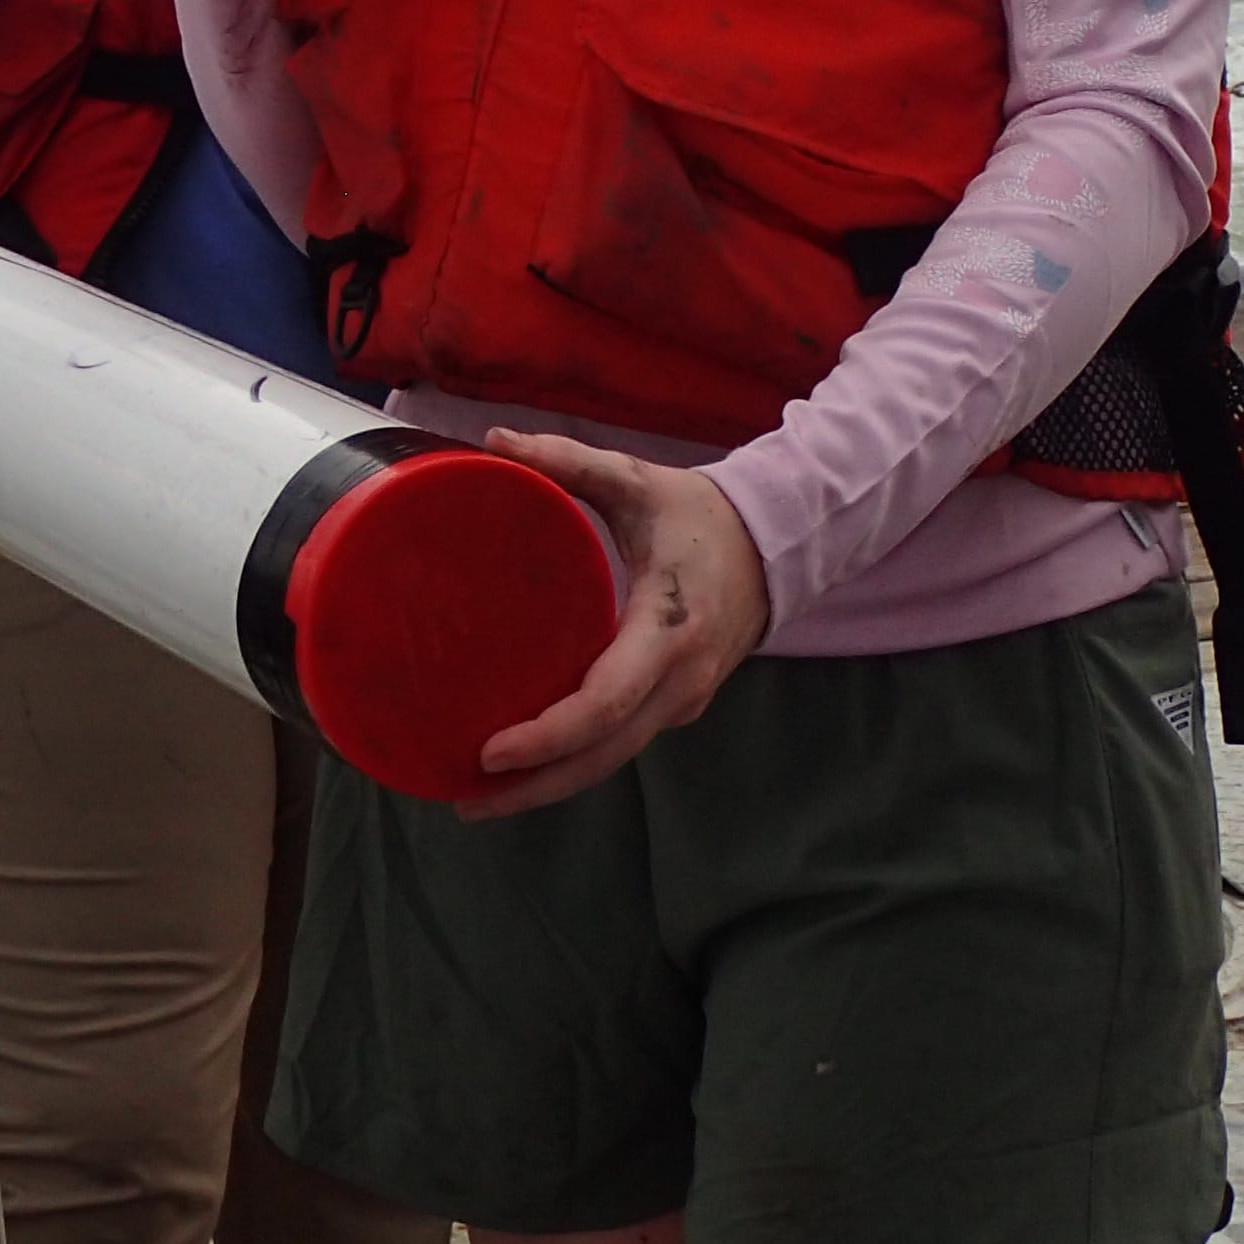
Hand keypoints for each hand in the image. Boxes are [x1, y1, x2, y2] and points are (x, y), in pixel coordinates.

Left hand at [459, 432, 771, 816]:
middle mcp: (680, 681)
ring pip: (614, 760)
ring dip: (552, 785)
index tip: (491, 751)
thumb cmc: (700, 514)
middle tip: (464, 800)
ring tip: (479, 798)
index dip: (549, 735)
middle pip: (604, 755)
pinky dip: (577, 762)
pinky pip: (624, 745)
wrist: (779, 545)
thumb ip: (568, 461)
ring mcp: (684, 701)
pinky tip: (529, 767)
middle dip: (535, 786)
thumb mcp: (637, 482)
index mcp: (668, 630)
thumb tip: (494, 442)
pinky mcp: (679, 705)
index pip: (606, 703)